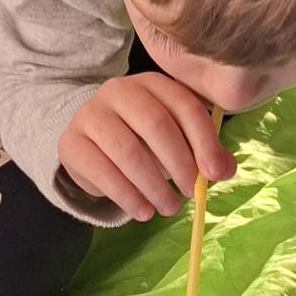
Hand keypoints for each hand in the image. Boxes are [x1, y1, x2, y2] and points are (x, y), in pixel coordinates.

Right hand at [58, 72, 235, 221]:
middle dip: (178, 163)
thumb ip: (205, 151)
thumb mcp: (178, 139)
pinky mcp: (71, 142)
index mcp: (154, 83)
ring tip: (169, 208)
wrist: (92, 144)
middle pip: (155, 124)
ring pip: (126, 149)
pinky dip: (126, 195)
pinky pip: (101, 170)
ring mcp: (90, 114)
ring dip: (153, 185)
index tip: (214, 174)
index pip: (184, 105)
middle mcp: (120, 90)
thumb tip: (224, 169)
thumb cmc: (143, 140)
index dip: (203, 141)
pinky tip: (143, 212)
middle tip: (190, 193)